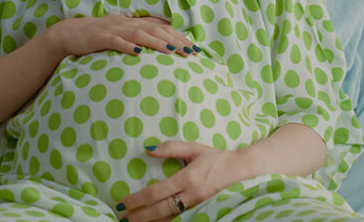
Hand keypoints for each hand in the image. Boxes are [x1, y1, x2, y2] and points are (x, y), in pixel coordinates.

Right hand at [47, 15, 198, 58]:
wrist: (70, 33)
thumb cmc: (98, 36)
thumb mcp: (121, 33)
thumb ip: (140, 35)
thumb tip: (162, 39)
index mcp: (133, 23)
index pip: (161, 28)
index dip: (178, 36)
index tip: (194, 47)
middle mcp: (127, 23)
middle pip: (155, 30)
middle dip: (174, 40)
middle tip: (191, 52)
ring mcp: (114, 30)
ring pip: (139, 34)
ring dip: (157, 43)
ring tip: (172, 51)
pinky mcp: (101, 38)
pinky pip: (116, 42)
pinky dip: (128, 46)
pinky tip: (138, 53)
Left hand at [117, 141, 250, 221]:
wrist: (241, 171)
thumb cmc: (216, 158)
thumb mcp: (194, 148)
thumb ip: (171, 148)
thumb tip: (148, 149)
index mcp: (188, 178)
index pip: (157, 192)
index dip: (138, 199)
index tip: (123, 202)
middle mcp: (191, 195)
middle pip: (160, 210)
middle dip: (140, 216)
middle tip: (123, 219)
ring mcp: (197, 205)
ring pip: (170, 218)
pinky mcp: (201, 211)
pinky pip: (180, 220)